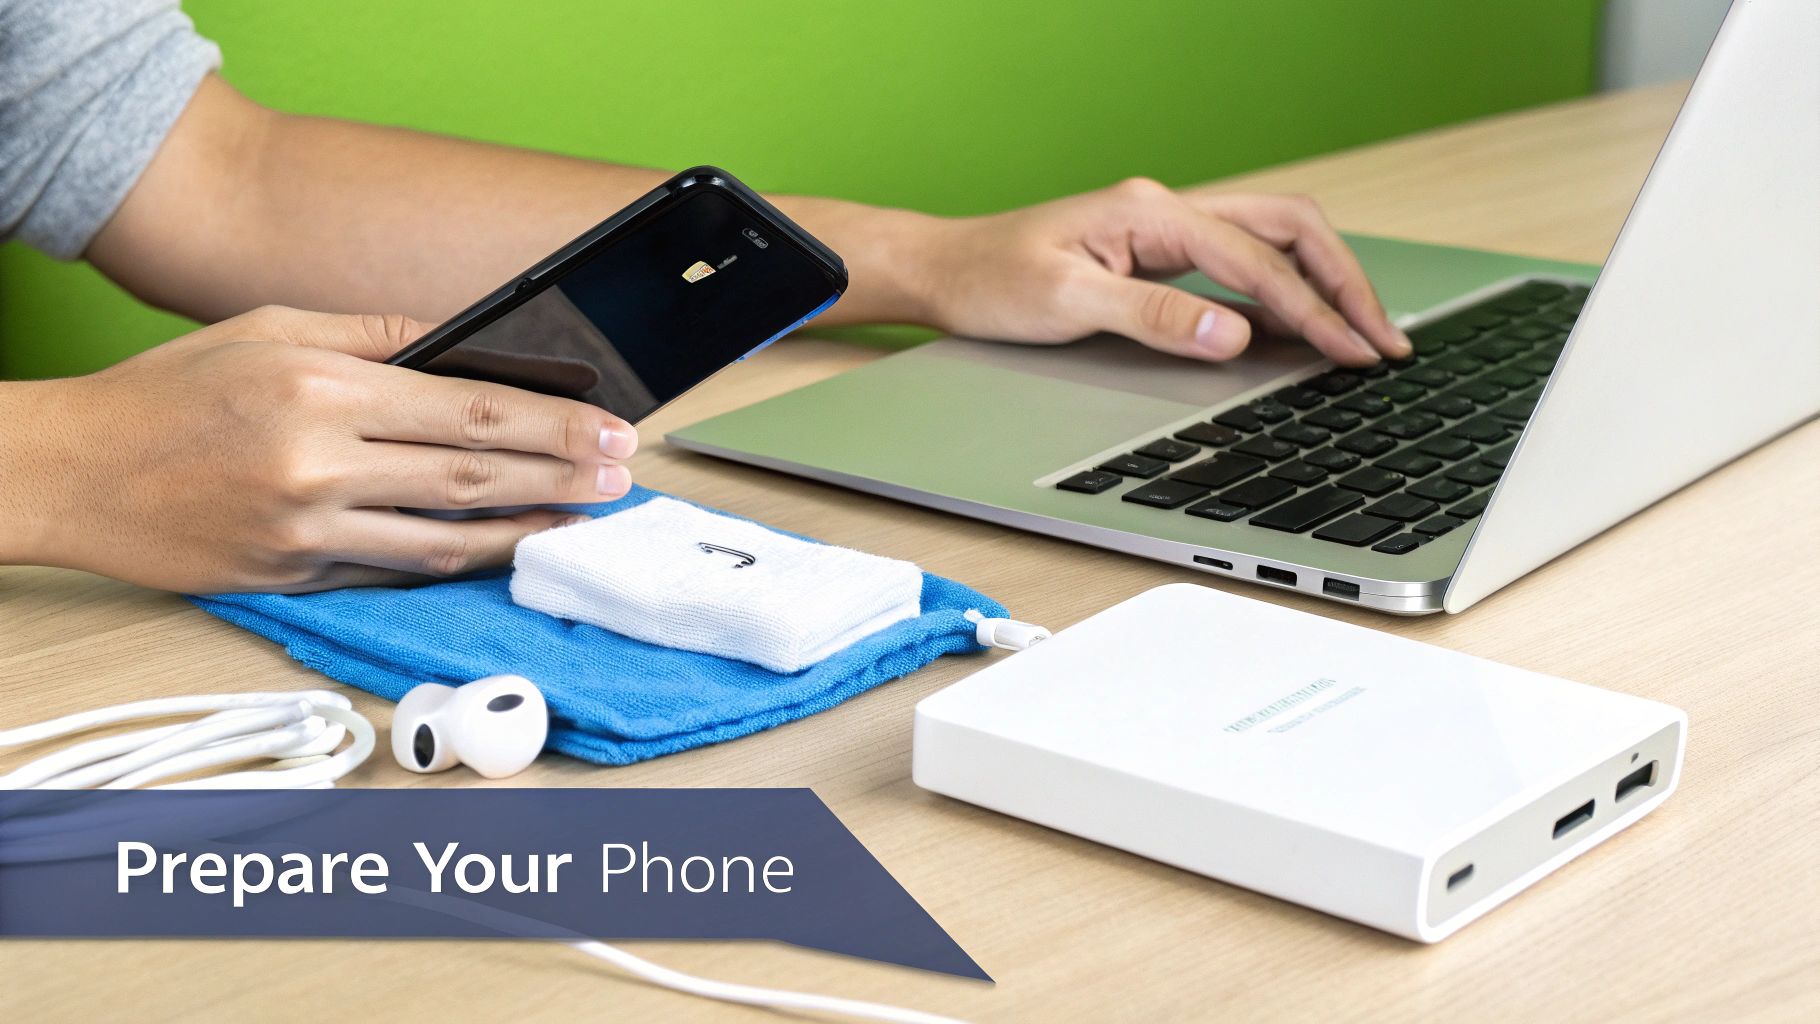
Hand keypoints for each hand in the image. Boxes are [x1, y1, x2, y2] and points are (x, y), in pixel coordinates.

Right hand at [8, 306, 637, 592]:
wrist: (70, 471)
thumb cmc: (169, 393)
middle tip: (620, 477)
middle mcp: (320, 462)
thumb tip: (463, 342)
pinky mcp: (293, 574)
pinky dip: (457, 560)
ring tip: (578, 518)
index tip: (611, 429)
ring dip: (526, 529)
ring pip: (447, 537)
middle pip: (476, 475)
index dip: (556, 424)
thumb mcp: (268, 330)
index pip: (472, 410)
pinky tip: (501, 547)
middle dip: (564, 476)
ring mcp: (307, 528)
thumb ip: (374, 335)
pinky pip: (395, 568)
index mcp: (322, 387)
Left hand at [910, 178, 1409, 366]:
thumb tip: (1235, 336)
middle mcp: (1167, 211)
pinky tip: (1306, 329)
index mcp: (1150, 213)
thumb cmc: (991, 281)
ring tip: (1364, 335)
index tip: (1353, 351)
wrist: (946, 270)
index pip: (1255, 259)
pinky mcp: (1159, 255)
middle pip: (1287, 228)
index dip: (1312, 309)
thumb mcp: (1067, 305)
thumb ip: (1155, 317)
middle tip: (1383, 340)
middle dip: (1342, 282)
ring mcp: (1166, 231)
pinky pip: (1241, 265)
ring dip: (1322, 283)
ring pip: (1272, 241)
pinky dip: (1283, 294)